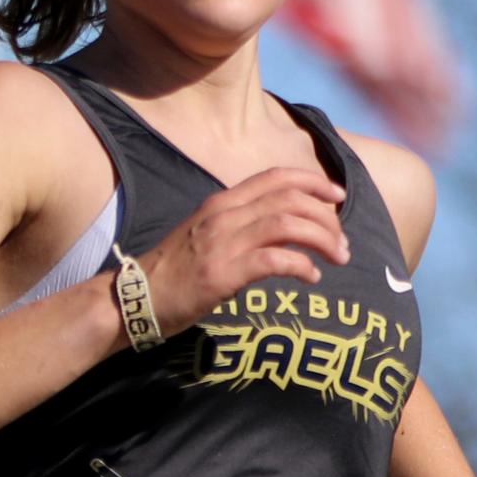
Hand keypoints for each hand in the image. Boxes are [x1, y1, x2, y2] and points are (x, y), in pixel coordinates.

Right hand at [139, 166, 347, 337]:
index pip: (276, 177)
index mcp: (221, 202)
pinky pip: (274, 261)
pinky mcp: (221, 274)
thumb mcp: (205, 236)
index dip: (313, 182)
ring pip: (288, 225)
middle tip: (344, 243)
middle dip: (327, 218)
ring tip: (338, 259)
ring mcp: (221, 243)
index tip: (338, 195)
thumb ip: (239, 226)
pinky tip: (311, 279)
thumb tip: (280, 231)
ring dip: (322, 240)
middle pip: (290, 200)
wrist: (132, 299)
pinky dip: (301, 267)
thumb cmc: (172, 273)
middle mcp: (223, 215)